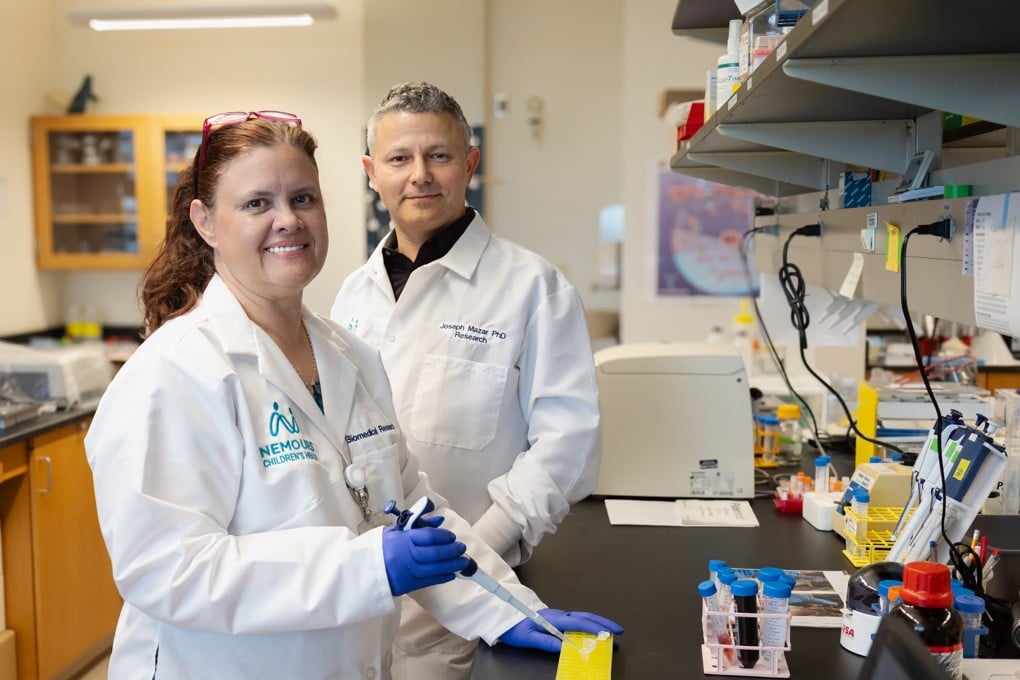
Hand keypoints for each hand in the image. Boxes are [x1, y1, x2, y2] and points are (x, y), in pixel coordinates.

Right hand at [381, 515, 468, 595]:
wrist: (362, 570)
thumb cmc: (381, 548)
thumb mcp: (395, 531)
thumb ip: (419, 525)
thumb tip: (440, 521)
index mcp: (402, 539)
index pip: (428, 536)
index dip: (444, 536)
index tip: (452, 536)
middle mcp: (406, 556)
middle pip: (435, 553)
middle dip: (452, 551)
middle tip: (461, 548)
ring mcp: (407, 572)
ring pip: (435, 569)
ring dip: (452, 565)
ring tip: (463, 562)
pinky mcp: (407, 585)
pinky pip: (429, 581)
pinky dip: (443, 577)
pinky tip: (452, 573)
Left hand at [499, 608, 623, 652]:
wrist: (505, 615)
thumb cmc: (515, 627)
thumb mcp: (527, 638)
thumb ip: (545, 642)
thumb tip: (564, 647)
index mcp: (553, 618)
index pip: (578, 623)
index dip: (594, 628)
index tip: (608, 633)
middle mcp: (559, 615)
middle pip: (585, 617)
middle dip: (603, 623)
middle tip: (619, 631)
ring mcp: (559, 616)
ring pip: (583, 617)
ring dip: (599, 624)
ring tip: (611, 633)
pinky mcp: (558, 619)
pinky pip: (578, 620)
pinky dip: (590, 625)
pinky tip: (595, 632)